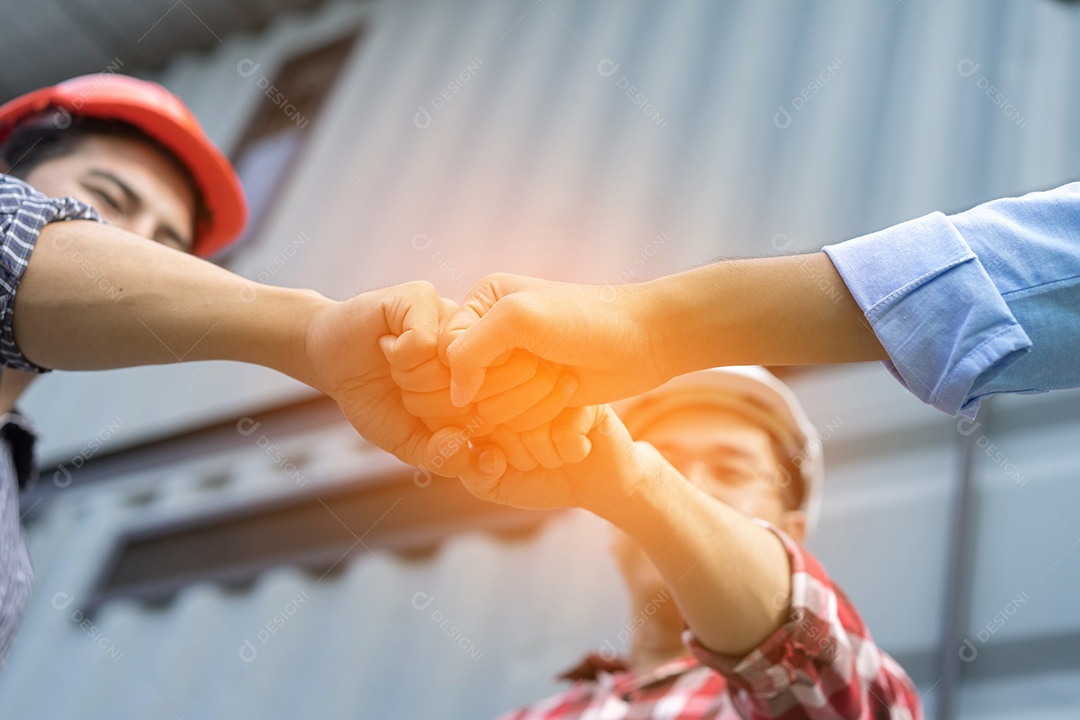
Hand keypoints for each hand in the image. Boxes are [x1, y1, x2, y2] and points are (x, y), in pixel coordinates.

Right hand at [303, 281, 470, 473]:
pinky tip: (386, 344)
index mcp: (487, 378)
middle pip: (468, 391)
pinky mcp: (424, 297)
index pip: (489, 417)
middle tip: (403, 384)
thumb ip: (444, 457)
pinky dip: (397, 354)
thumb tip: (473, 452)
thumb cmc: (376, 399)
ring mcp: (453, 316)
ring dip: (409, 378)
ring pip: (446, 366)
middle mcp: (478, 345)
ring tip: (395, 364)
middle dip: (424, 402)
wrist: (330, 362)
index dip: (443, 424)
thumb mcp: (410, 441)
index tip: (420, 411)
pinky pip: (423, 342)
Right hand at [441, 273, 672, 426]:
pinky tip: (569, 390)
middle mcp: (493, 334)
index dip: (478, 366)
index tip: (520, 354)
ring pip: (492, 411)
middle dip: (511, 383)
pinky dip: (543, 412)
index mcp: (483, 302)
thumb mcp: (519, 318)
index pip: (446, 352)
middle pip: (468, 387)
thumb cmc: (586, 320)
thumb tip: (455, 396)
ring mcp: (514, 367)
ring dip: (531, 399)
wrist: (644, 340)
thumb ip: (470, 349)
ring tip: (560, 376)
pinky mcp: (533, 395)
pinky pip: (515, 424)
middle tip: (546, 363)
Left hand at [457, 404, 665, 513]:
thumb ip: (470, 471)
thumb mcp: (493, 484)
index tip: (508, 461)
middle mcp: (519, 384)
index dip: (492, 455)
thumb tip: (475, 448)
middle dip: (521, 457)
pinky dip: (572, 452)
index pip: (474, 424)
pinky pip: (565, 431)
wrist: (596, 486)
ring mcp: (554, 384)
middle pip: (502, 424)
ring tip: (558, 451)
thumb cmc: (539, 480)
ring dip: (548, 456)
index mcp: (490, 398)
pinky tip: (581, 446)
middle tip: (538, 456)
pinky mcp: (586, 395)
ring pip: (533, 428)